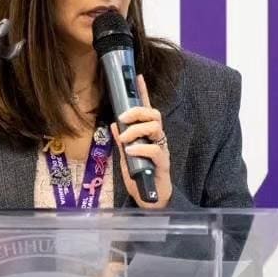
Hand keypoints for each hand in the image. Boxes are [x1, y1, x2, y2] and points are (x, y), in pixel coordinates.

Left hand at [110, 74, 171, 208]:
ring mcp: (161, 149)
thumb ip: (122, 141)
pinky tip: (130, 150)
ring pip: (156, 127)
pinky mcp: (163, 163)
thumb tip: (114, 125)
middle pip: (154, 114)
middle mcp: (157, 139)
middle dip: (138, 111)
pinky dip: (140, 147)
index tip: (137, 77)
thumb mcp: (126, 156)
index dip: (143, 93)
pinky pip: (154, 149)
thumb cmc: (139, 176)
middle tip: (123, 118)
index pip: (147, 109)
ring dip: (137, 129)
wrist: (149, 199)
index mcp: (147, 134)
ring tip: (125, 138)